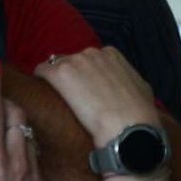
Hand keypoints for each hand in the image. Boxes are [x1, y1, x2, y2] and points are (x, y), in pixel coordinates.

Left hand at [35, 46, 158, 146]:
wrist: (128, 128)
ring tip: (58, 102)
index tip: (84, 90)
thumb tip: (120, 85)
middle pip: (71, 61)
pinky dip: (41, 83)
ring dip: (56, 82)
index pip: (89, 60)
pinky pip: (41, 72)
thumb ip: (125, 79)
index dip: (84, 76)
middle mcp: (92, 52)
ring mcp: (75, 61)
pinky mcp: (60, 73)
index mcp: (111, 54)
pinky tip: (44, 97)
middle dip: (71, 78)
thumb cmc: (138, 114)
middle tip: (72, 99)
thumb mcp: (140, 88)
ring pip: (55, 67)